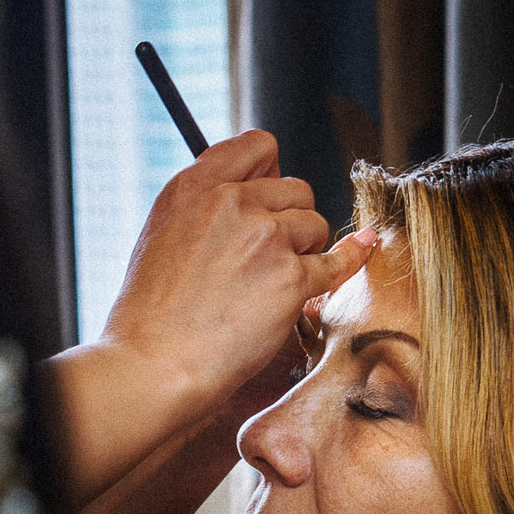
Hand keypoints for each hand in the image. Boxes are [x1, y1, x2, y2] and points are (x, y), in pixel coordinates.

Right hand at [54, 132, 372, 504]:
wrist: (153, 366)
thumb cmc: (151, 317)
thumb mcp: (161, 237)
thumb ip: (205, 206)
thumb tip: (259, 190)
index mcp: (193, 188)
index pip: (257, 147)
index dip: (270, 171)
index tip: (270, 196)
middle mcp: (230, 202)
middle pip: (295, 190)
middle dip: (289, 221)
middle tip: (266, 258)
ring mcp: (264, 237)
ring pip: (315, 226)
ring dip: (304, 252)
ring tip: (271, 287)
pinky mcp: (291, 277)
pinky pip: (338, 260)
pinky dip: (351, 259)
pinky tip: (362, 250)